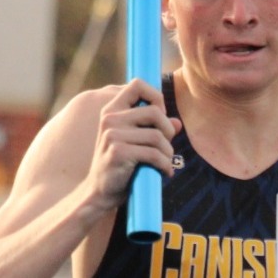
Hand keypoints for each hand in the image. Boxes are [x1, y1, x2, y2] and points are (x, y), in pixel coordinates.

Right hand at [88, 78, 179, 210]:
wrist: (99, 193)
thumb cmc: (120, 165)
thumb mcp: (135, 143)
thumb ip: (154, 129)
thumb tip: (178, 123)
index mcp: (112, 110)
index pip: (137, 84)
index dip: (156, 97)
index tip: (159, 117)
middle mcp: (110, 119)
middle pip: (154, 111)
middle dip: (168, 130)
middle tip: (166, 146)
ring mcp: (113, 135)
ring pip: (157, 136)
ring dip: (168, 152)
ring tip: (165, 162)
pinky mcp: (119, 153)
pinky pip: (154, 154)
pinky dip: (165, 165)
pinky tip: (164, 172)